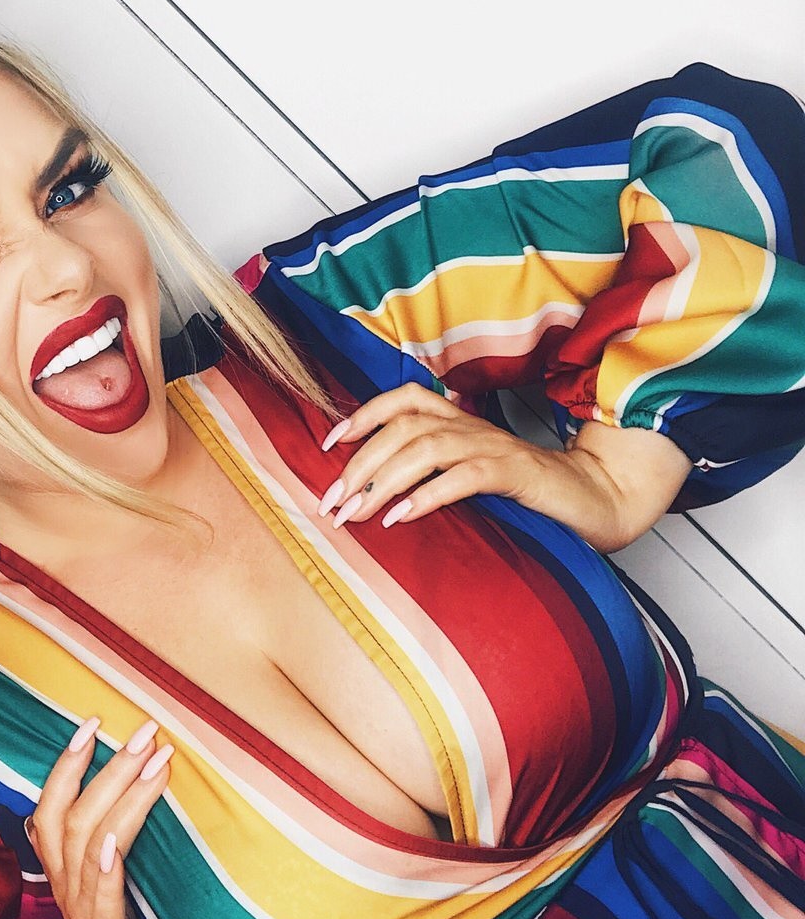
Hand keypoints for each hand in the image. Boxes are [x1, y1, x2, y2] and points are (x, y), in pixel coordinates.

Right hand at [28, 716, 181, 918]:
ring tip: (157, 762)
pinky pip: (99, 901)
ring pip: (90, 846)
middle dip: (108, 767)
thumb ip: (105, 834)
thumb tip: (127, 777)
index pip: (50, 806)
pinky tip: (117, 842)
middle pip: (74, 816)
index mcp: (63, 869)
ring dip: (124, 798)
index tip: (91, 721)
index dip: (66, 762)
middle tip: (143, 731)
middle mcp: (65, 886)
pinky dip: (106, 868)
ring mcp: (83, 913)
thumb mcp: (104, 878)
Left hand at [316, 382, 690, 552]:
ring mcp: (492, 446)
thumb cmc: (523, 488)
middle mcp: (469, 425)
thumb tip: (371, 488)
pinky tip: (400, 518)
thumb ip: (429, 470)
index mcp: (457, 420)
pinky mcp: (514, 473)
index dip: (361, 415)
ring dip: (382, 481)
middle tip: (332, 502)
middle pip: (401, 428)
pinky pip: (463, 477)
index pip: (401, 400)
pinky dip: (426, 496)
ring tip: (356, 513)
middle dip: (359, 463)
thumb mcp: (466, 472)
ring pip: (424, 449)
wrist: (591, 497)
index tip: (327, 445)